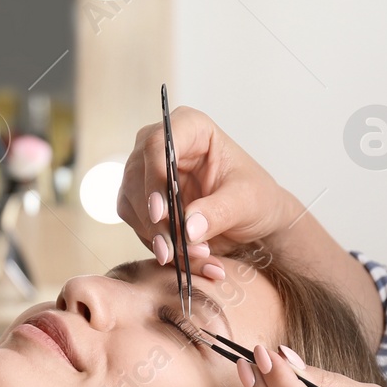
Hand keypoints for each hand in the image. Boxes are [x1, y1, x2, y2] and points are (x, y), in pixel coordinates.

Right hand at [117, 105, 296, 276]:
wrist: (252, 221)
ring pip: (131, 202)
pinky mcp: (142, 200)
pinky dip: (157, 243)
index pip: (157, 144)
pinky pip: (136, 223)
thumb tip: (187, 228)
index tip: (161, 213)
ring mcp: (147, 172)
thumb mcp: (246, 202)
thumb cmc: (255, 198)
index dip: (154, 177)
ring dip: (156, 235)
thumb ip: (218, 212)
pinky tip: (182, 258)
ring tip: (190, 256)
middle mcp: (160, 146)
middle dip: (154, 218)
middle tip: (175, 249)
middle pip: (137, 175)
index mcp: (191, 128)